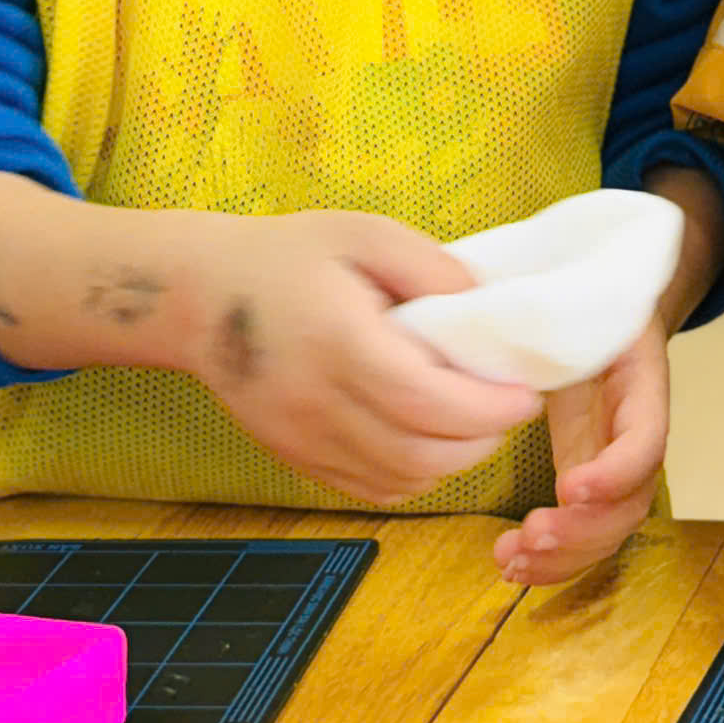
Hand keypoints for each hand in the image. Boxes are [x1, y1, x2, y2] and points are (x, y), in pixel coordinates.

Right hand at [181, 209, 541, 505]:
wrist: (198, 297)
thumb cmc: (287, 256)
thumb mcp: (364, 233)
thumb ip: (431, 268)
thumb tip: (488, 306)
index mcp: (340, 342)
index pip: (427, 402)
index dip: (489, 409)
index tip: (526, 393)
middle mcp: (318, 402)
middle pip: (420, 454)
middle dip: (481, 440)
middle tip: (509, 408)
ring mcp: (302, 439)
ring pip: (398, 481)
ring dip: (451, 463)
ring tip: (476, 422)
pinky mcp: (294, 458)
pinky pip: (370, 488)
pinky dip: (413, 474)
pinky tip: (430, 438)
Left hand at [493, 319, 670, 586]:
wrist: (604, 309)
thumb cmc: (586, 297)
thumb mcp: (576, 294)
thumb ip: (549, 311)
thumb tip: (496, 317)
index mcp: (641, 382)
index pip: (647, 439)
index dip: (616, 471)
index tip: (570, 486)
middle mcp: (637, 432)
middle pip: (633, 502)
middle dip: (585, 530)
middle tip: (531, 534)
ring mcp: (614, 462)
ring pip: (610, 529)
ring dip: (564, 556)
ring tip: (511, 560)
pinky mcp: (587, 477)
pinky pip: (583, 531)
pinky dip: (553, 559)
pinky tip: (512, 566)